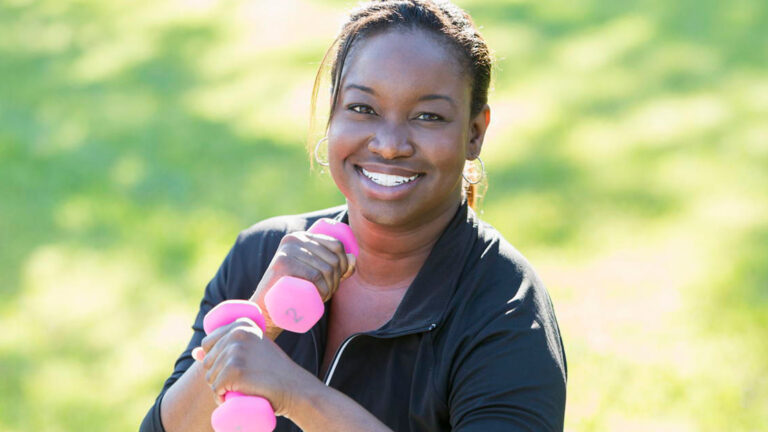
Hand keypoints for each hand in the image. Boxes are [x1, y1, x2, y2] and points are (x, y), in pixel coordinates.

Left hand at [195, 317, 313, 416]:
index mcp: (241, 324)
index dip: (216, 360)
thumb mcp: (253, 350)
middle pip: (207, 361)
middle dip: (217, 376)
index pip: (208, 343)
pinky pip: (216, 388)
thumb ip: (228, 344)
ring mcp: (236, 351)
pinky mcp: (235, 370)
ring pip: (210, 377)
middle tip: (240, 381)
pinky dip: (221, 397)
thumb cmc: (274, 371)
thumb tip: (195, 352)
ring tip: (240, 388)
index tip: (236, 367)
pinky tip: (234, 396)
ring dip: (220, 388)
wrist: (294, 387)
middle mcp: (237, 333)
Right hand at [250, 231, 355, 338]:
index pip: (336, 244)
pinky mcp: (282, 264)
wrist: (267, 306)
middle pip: (331, 258)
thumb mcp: (315, 272)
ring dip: (330, 287)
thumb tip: (354, 258)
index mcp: (303, 236)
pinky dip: (322, 289)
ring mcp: (287, 250)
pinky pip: (314, 275)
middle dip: (337, 279)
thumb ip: (334, 264)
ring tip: (324, 296)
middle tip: (329, 293)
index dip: (344, 263)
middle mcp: (295, 238)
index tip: (340, 278)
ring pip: (324, 268)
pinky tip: (321, 297)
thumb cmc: (294, 289)